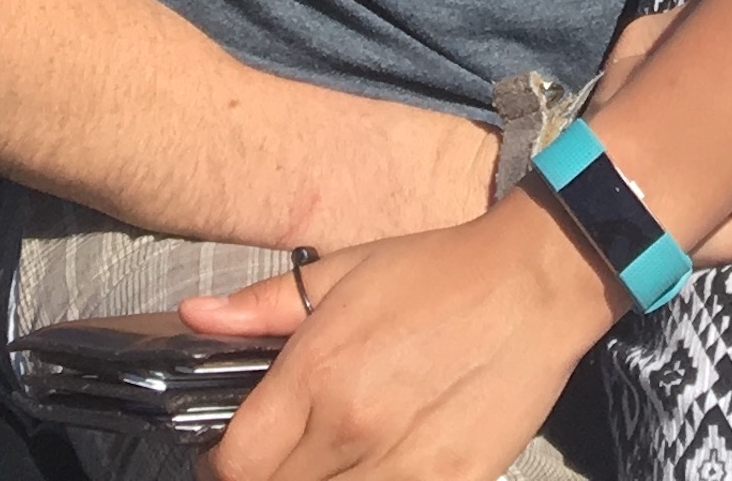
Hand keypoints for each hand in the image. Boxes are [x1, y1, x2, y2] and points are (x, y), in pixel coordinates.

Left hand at [186, 189, 616, 480]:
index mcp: (318, 374)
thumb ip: (263, 306)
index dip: (222, 467)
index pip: (236, 464)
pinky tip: (380, 469)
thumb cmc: (437, 272)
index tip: (234, 457)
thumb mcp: (343, 271)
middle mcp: (353, 429)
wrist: (535, 282)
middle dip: (270, 479)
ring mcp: (407, 466)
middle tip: (284, 460)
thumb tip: (195, 317)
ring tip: (333, 463)